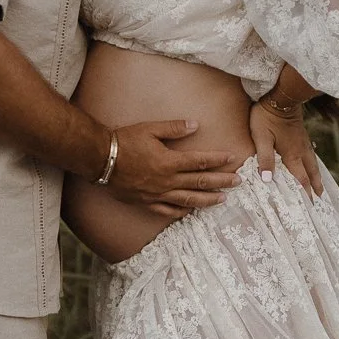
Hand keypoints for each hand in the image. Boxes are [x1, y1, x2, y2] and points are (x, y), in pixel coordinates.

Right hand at [109, 119, 242, 216]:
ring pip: (188, 200)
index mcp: (169, 161)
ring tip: (223, 199)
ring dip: (207, 200)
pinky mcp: (146, 202)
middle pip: (200, 182)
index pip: (200, 161)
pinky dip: (182, 212)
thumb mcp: (150, 129)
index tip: (233, 158)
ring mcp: (157, 194)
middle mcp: (167, 180)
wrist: (100, 159)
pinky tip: (191, 212)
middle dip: (221, 182)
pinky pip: (168, 211)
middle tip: (238, 182)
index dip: (218, 160)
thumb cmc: (124, 141)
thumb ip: (174, 128)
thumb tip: (196, 125)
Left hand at [249, 101, 322, 197]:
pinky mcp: (302, 135)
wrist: (280, 96)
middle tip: (319, 200)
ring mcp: (303, 142)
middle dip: (315, 187)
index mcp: (292, 154)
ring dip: (316, 176)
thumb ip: (265, 158)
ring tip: (320, 186)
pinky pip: (311, 154)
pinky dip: (313, 163)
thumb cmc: (267, 117)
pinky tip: (312, 162)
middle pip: (311, 173)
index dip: (304, 193)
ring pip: (313, 163)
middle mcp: (301, 150)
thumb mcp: (261, 138)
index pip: (300, 179)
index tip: (309, 206)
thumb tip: (268, 180)